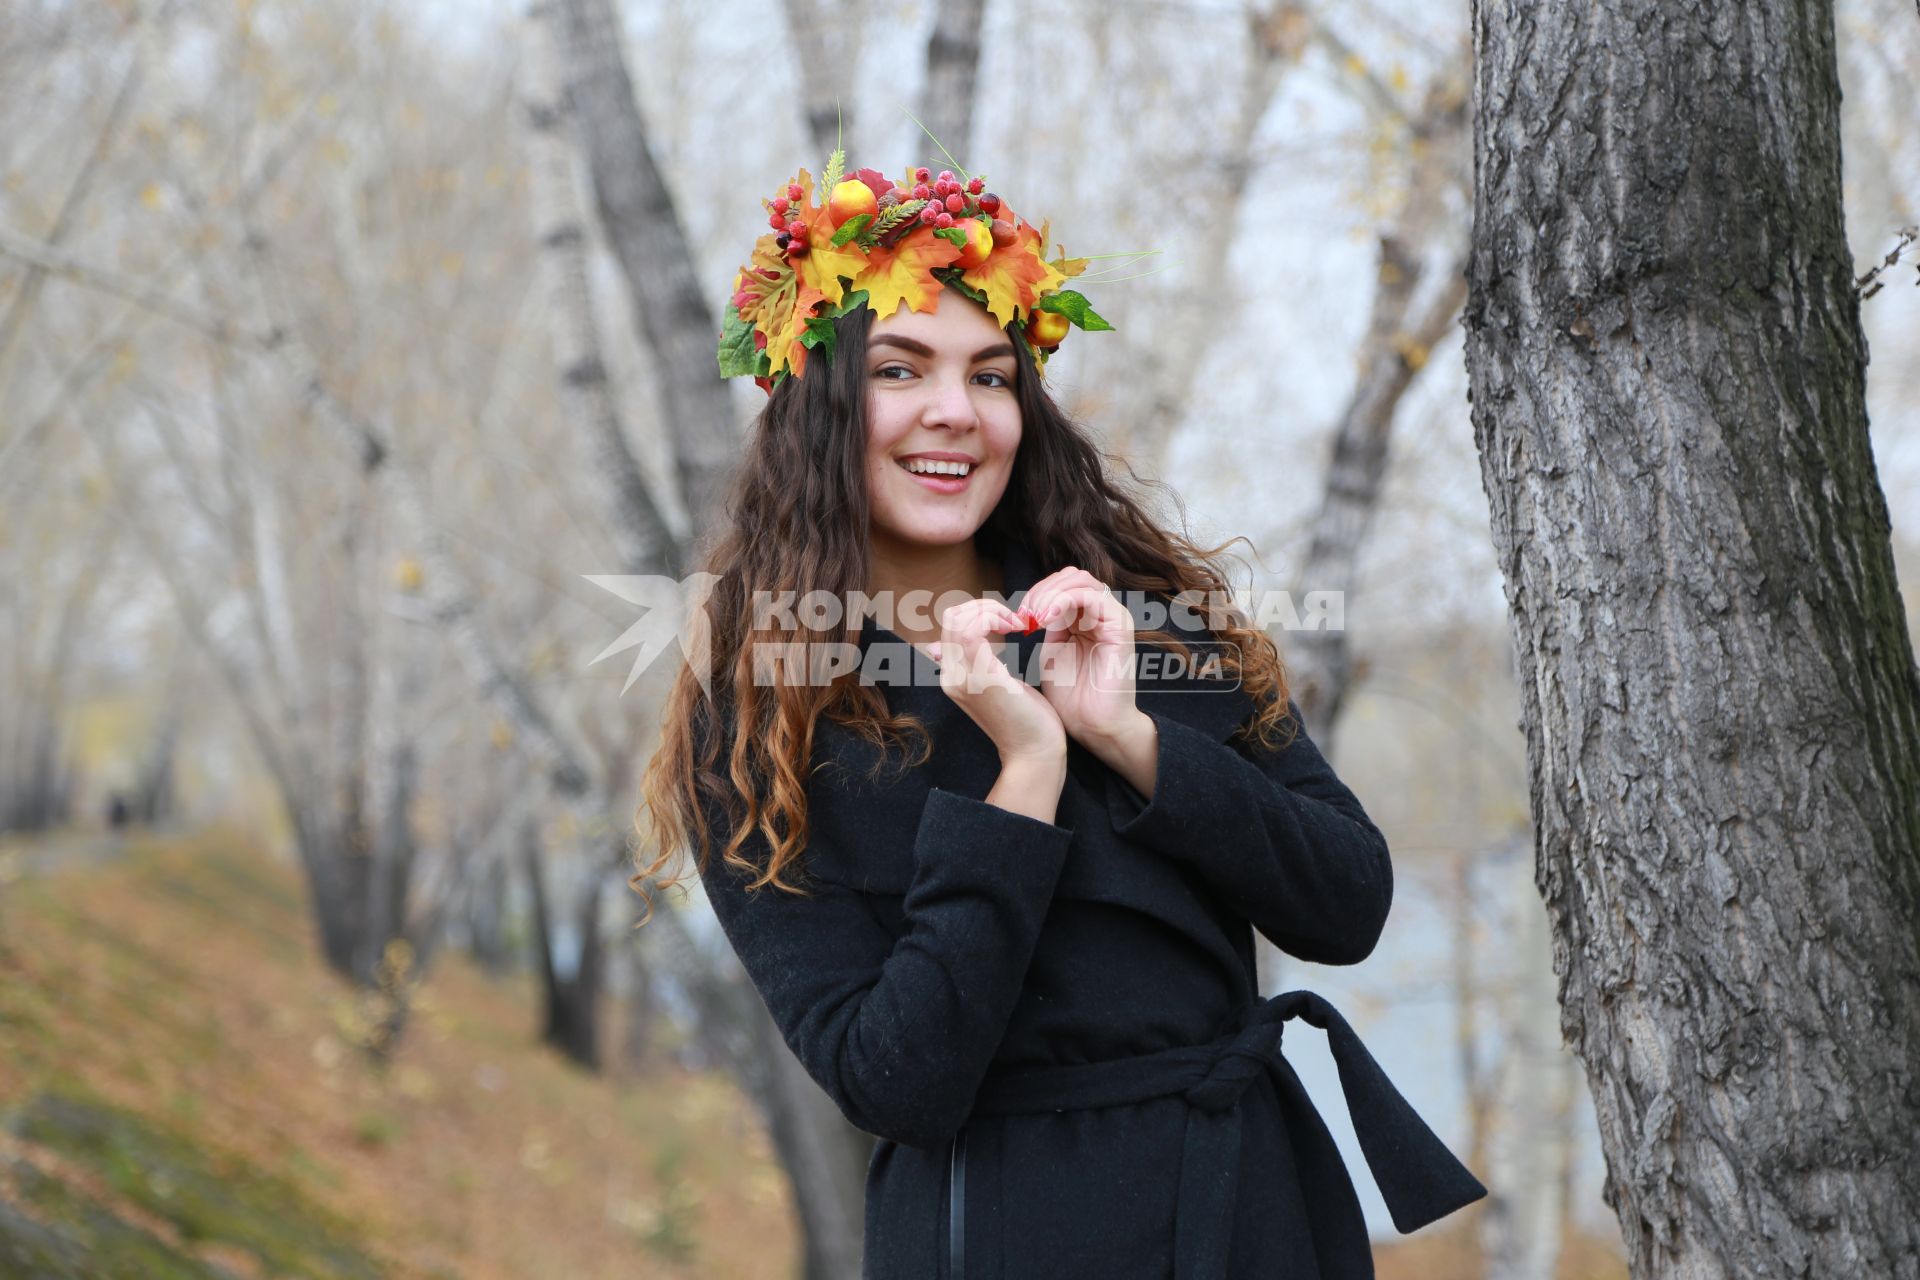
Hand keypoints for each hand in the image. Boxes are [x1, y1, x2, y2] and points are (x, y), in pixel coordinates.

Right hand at [926, 597, 1066, 761]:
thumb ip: (976, 664)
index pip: (951, 626)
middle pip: (951, 618)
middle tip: (1013, 620)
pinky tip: (1016, 629)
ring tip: (1015, 624)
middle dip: (984, 607)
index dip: (979, 613)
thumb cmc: (1026, 720)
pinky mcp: (980, 677)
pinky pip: (972, 629)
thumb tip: (938, 647)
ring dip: (991, 610)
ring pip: (958, 619)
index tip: (1009, 623)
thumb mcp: (995, 685)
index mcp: (953, 677)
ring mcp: (961, 677)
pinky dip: (995, 617)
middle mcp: (950, 676)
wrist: (1035, 753)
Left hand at [1018, 567, 1140, 746]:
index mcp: (1087, 618)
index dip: (1036, 593)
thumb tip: (1032, 604)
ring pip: (1079, 580)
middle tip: (1023, 615)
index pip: (1062, 584)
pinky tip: (1044, 620)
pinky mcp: (1120, 626)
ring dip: (1048, 594)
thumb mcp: (1052, 651)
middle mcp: (1102, 614)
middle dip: (1040, 590)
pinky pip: (1090, 597)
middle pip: (1071, 576)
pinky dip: (1061, 602)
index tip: (1016, 617)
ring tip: (1032, 617)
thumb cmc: (1072, 696)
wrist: (1094, 726)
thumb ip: (1047, 623)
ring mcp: (1113, 617)